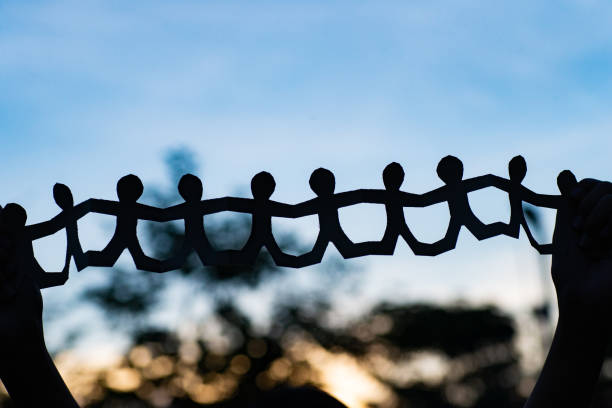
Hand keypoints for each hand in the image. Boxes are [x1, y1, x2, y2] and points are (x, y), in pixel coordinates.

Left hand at [551, 172, 611, 326]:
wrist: (583, 298)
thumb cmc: (572, 271)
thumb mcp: (565, 232)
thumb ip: (569, 203)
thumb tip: (566, 172)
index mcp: (600, 219)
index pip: (600, 185)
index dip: (586, 186)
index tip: (572, 198)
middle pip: (608, 187)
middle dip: (589, 203)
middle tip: (580, 229)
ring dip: (597, 215)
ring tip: (589, 241)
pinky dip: (607, 221)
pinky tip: (601, 244)